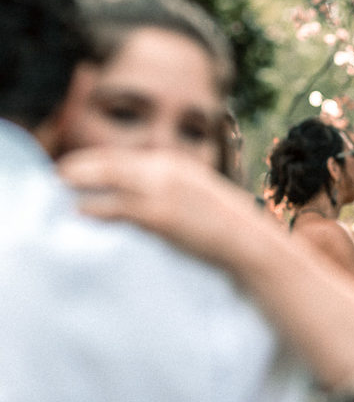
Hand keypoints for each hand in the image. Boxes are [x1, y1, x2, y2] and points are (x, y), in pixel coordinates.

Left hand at [58, 147, 271, 268]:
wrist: (249, 244)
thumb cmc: (225, 229)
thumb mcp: (197, 198)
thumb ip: (169, 192)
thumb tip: (138, 202)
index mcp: (176, 165)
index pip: (123, 157)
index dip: (94, 161)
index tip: (74, 170)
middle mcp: (167, 171)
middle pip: (110, 162)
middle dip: (80, 167)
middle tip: (57, 176)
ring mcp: (164, 191)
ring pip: (108, 178)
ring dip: (79, 182)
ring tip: (58, 189)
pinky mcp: (161, 215)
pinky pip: (117, 207)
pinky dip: (94, 207)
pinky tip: (79, 212)